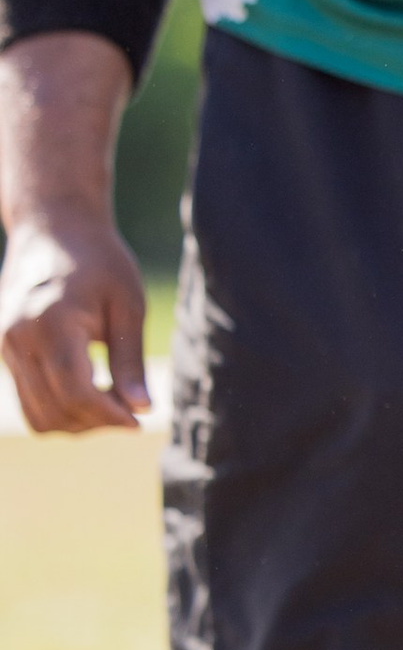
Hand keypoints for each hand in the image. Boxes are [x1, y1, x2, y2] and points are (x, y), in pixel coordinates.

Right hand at [0, 191, 150, 432]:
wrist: (52, 227)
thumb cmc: (99, 260)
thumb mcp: (127, 303)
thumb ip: (130, 359)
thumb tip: (142, 409)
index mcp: (51, 322)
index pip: (76, 391)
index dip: (109, 416)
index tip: (138, 421)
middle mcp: (18, 338)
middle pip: (55, 410)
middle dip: (96, 422)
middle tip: (131, 409)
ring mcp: (4, 346)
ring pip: (36, 414)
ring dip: (76, 422)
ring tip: (111, 401)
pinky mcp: (2, 351)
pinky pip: (27, 400)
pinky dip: (59, 408)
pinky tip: (90, 390)